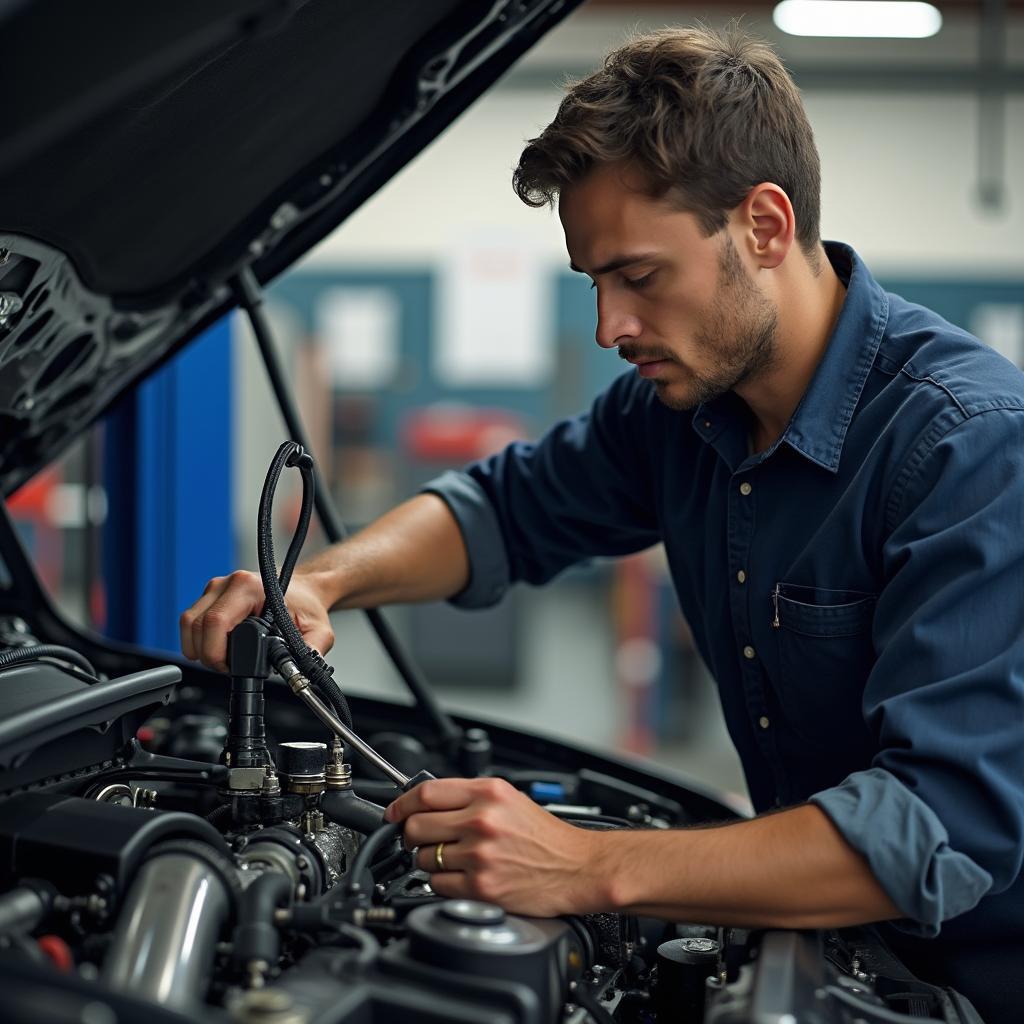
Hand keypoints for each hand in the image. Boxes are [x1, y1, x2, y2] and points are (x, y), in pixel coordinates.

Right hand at [180, 570, 334, 671]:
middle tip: (227, 668)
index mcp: (250, 587)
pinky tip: (215, 647)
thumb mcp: (317, 630)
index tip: (228, 668)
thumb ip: (312, 649)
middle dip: (208, 654)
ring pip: (189, 623)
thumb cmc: (306, 604)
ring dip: (199, 647)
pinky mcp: (211, 595)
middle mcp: (229, 583)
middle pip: (197, 625)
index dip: (216, 652)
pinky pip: (192, 619)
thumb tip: (302, 668)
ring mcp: (217, 588)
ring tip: (221, 659)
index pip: (215, 622)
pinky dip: (198, 639)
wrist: (305, 590)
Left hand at [385, 777, 603, 916]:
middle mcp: (481, 821)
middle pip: (416, 826)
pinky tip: (461, 877)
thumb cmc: (546, 836)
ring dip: (429, 860)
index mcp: (487, 793)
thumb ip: (468, 796)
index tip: (395, 812)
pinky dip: (442, 883)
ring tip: (452, 859)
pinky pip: (437, 885)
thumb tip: (425, 802)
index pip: (425, 793)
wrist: (577, 867)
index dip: (402, 804)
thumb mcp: (509, 798)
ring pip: (423, 857)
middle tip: (420, 839)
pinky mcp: (481, 886)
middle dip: (411, 835)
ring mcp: (479, 855)